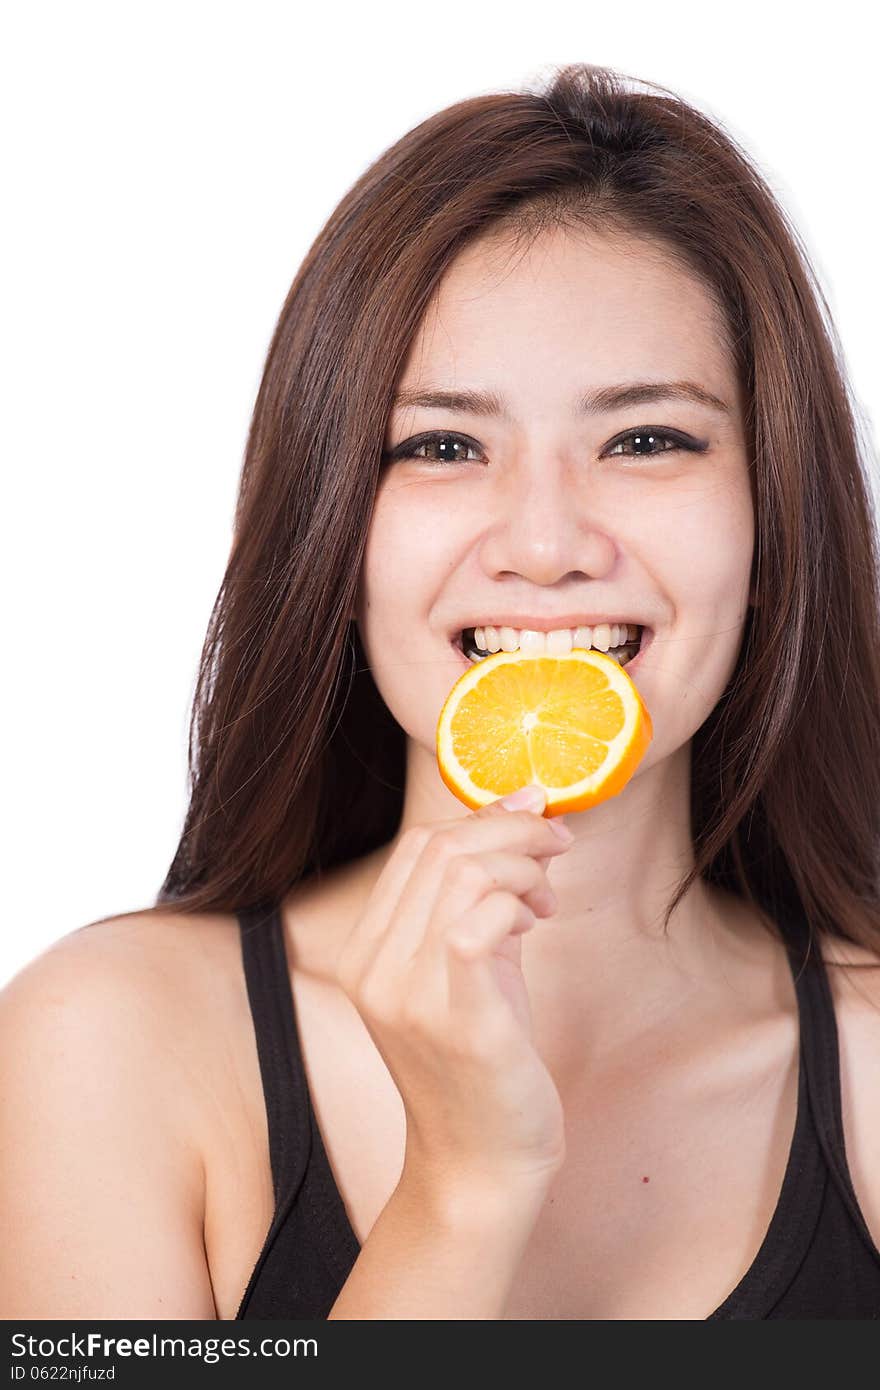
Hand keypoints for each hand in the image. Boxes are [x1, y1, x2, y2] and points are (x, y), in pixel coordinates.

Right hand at [335, 785, 573, 1198]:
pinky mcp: (455, 1019)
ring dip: (524, 867)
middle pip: (440, 850)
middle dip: (512, 831)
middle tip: (557, 845)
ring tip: (547, 899)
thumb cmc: (482, 1061)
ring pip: (464, 874)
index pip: (416, 847)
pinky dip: (517, 904)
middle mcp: (374, 968)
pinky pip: (476, 924)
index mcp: (366, 951)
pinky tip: (536, 924)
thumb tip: (518, 812)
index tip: (532, 811)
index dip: (481, 816)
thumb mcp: (469, 966)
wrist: (482, 1162)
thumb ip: (480, 897)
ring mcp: (408, 995)